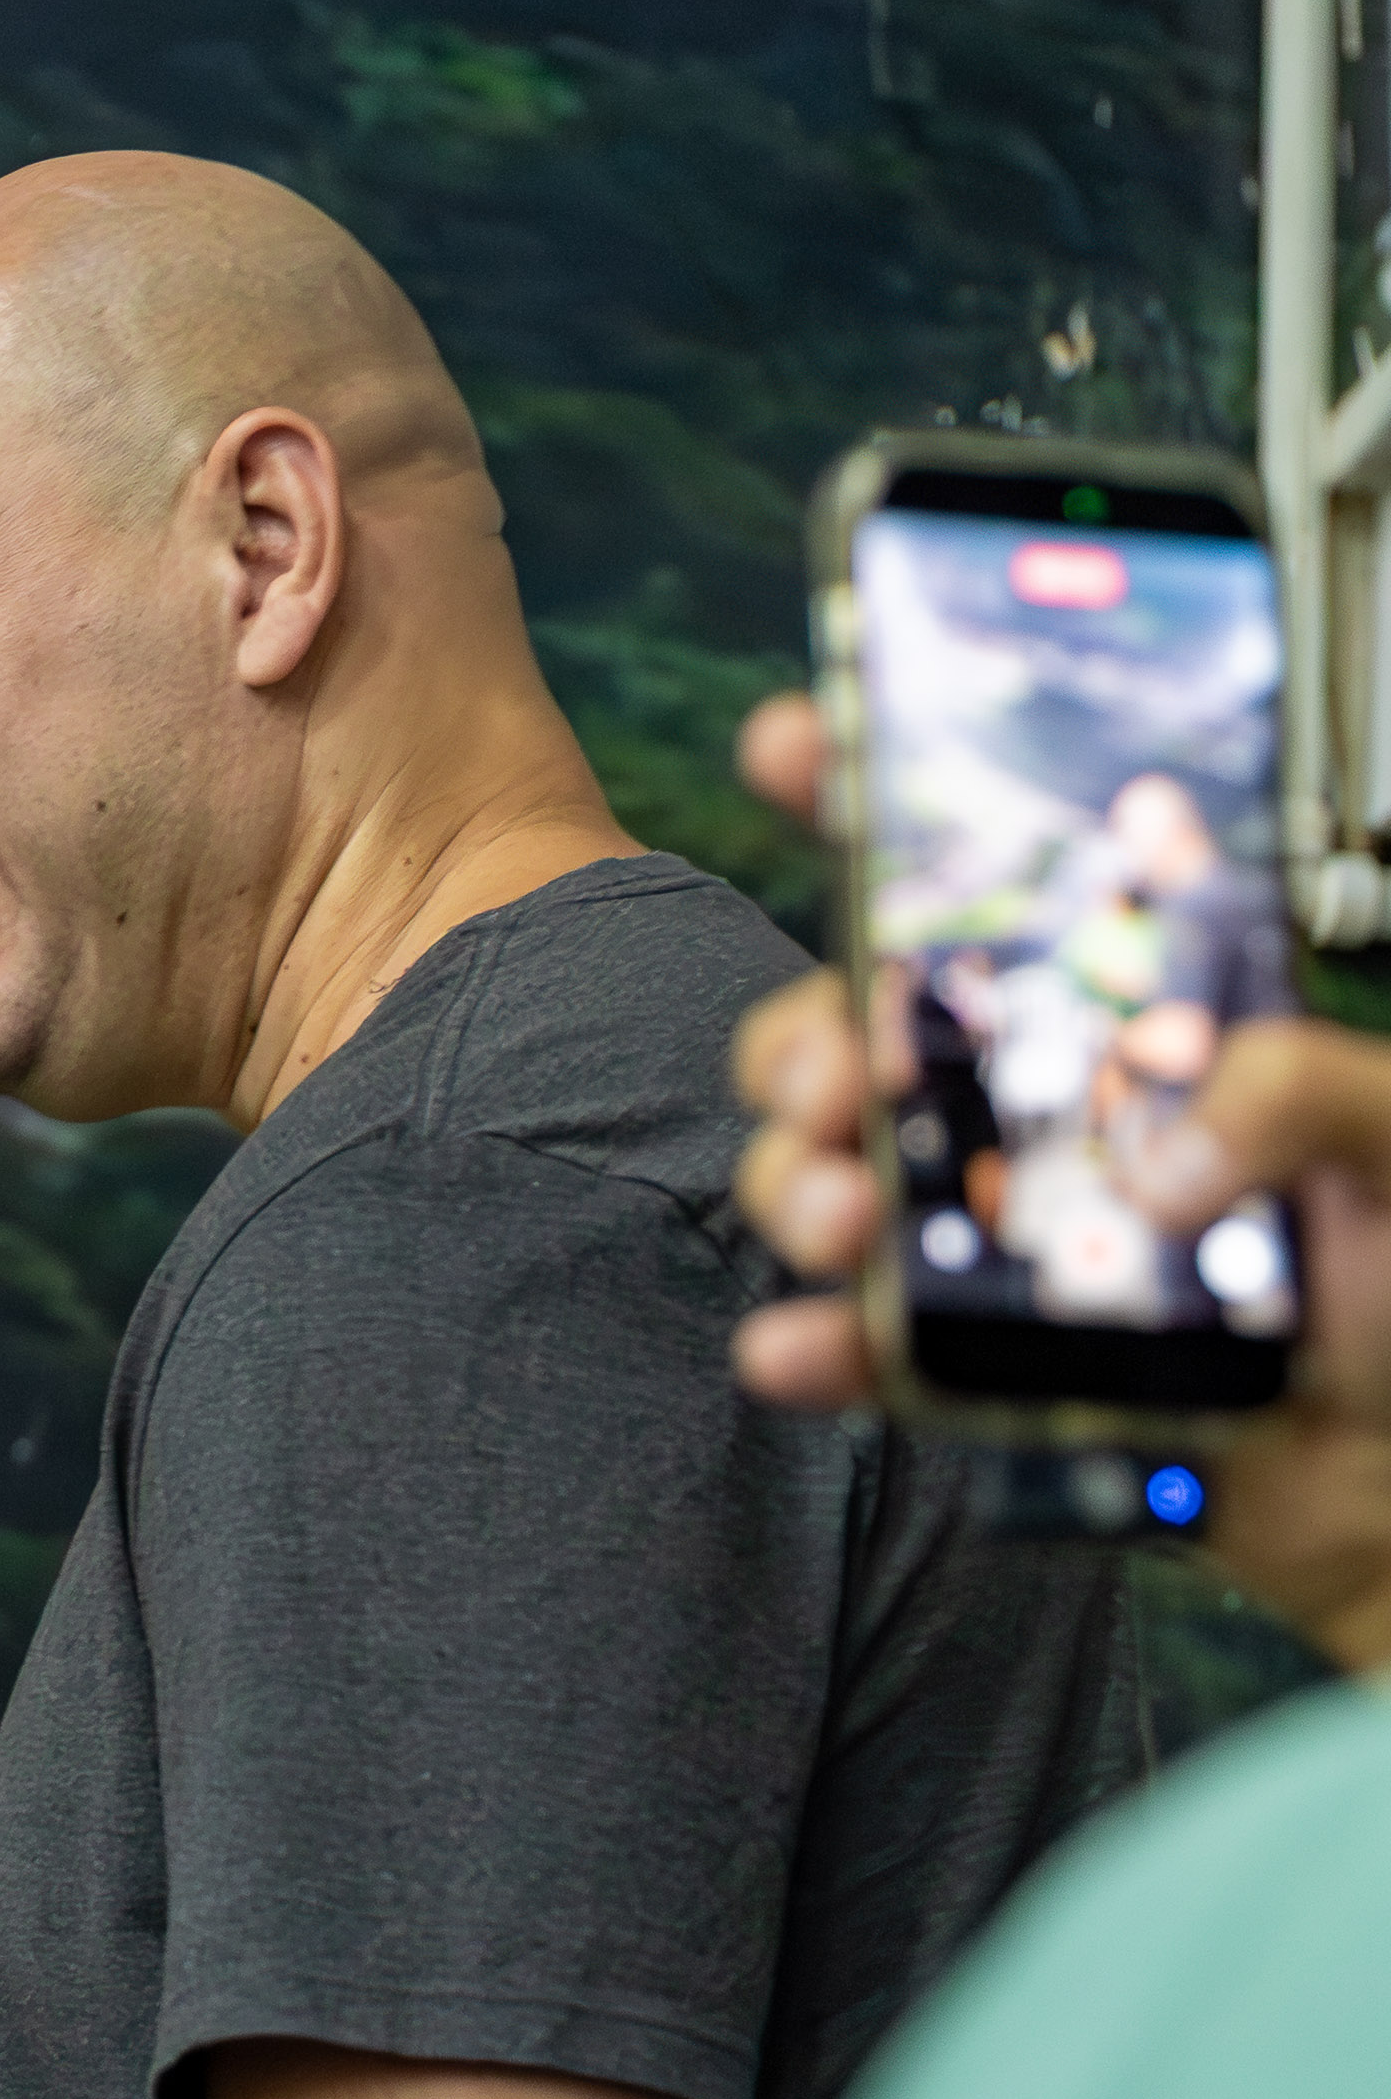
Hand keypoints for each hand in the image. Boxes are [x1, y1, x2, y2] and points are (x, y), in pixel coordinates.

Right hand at [728, 690, 1390, 1669]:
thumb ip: (1301, 1090)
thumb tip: (1160, 1158)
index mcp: (1141, 1016)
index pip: (998, 881)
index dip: (880, 796)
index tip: (797, 743)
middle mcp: (1047, 1108)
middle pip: (858, 1029)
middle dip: (808, 1037)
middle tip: (853, 1075)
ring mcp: (995, 1231)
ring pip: (828, 1173)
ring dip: (800, 1183)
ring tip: (855, 1223)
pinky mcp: (971, 1356)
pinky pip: (856, 1341)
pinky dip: (812, 1346)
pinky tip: (804, 1348)